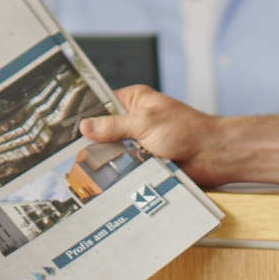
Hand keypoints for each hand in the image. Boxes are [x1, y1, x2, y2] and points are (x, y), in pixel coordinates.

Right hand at [79, 85, 229, 182]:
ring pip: (112, 152)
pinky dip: (118, 173)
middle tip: (70, 150)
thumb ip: (114, 126)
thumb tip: (86, 126)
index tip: (65, 124)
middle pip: (103, 131)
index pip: (101, 104)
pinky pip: (123, 168)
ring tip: (84, 166)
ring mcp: (138, 143)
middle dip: (92, 141)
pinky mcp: (143, 163)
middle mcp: (134, 121)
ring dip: (107, 159)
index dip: (84, 113)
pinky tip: (106, 178)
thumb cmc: (188, 131)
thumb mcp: (145, 123)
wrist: (213, 156)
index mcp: (134, 101)